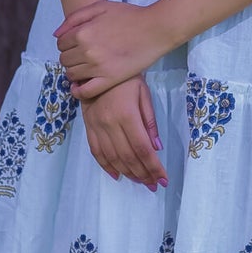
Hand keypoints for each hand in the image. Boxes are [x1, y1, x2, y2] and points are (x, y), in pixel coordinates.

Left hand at [54, 0, 169, 99]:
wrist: (155, 29)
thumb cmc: (129, 15)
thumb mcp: (100, 7)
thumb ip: (75, 18)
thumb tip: (56, 35)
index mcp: (82, 32)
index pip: (61, 44)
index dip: (67, 43)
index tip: (76, 44)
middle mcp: (86, 51)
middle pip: (64, 60)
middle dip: (70, 57)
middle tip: (82, 55)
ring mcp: (97, 67)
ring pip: (72, 75)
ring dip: (74, 72)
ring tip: (85, 67)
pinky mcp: (109, 80)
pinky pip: (85, 92)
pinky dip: (78, 91)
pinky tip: (79, 87)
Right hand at [80, 76, 165, 190]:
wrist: (97, 67)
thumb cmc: (127, 79)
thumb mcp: (144, 94)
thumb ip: (150, 121)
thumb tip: (156, 147)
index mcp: (127, 115)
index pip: (142, 148)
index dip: (153, 167)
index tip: (163, 179)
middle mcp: (110, 124)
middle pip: (128, 157)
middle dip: (143, 174)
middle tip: (154, 185)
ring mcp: (97, 126)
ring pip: (112, 158)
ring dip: (127, 173)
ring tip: (140, 181)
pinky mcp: (88, 126)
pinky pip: (96, 151)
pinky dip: (106, 166)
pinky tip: (117, 175)